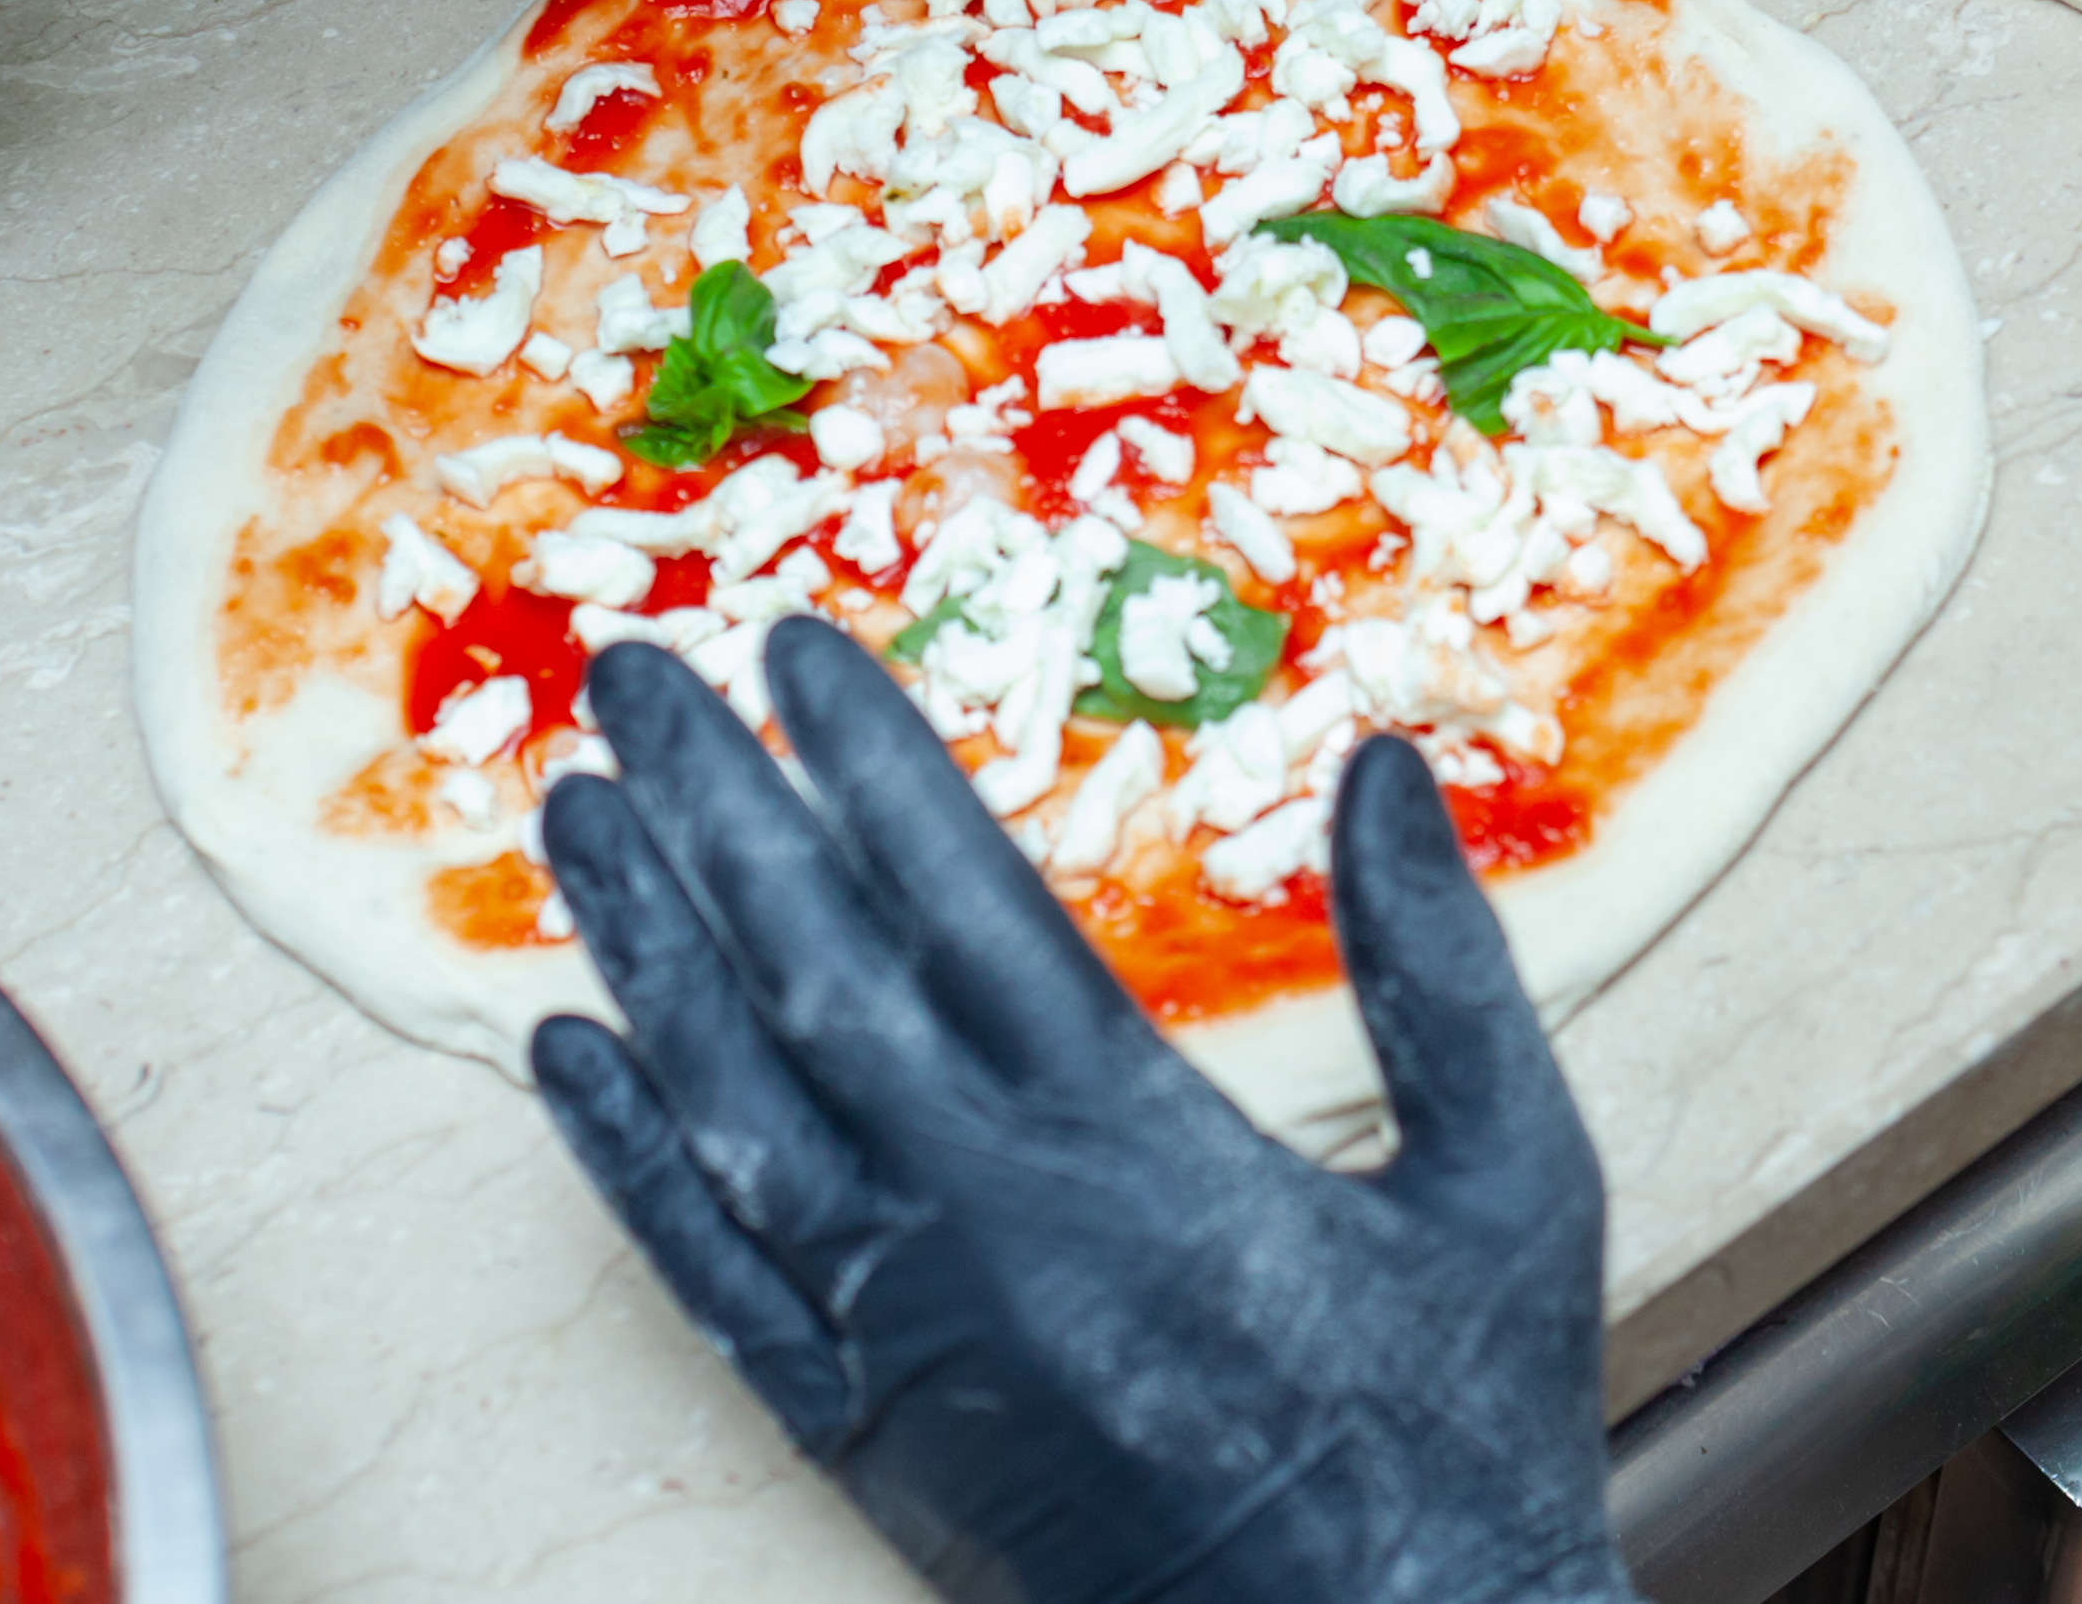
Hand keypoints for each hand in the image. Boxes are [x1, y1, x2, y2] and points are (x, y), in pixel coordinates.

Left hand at [532, 625, 1641, 1603]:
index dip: (867, 758)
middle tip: (633, 673)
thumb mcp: (1513, 1182)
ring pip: (733, 1105)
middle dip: (714, 805)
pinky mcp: (865, 1436)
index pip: (961, 895)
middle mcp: (990, 1219)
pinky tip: (568, 1054)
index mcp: (1138, 1141)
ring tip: (575, 812)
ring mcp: (909, 1333)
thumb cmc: (1463, 1434)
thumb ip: (1443, 966)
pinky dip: (626, 1159)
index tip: (793, 644)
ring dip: (646, 947)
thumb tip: (1385, 765)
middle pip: (810, 969)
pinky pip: (712, 1277)